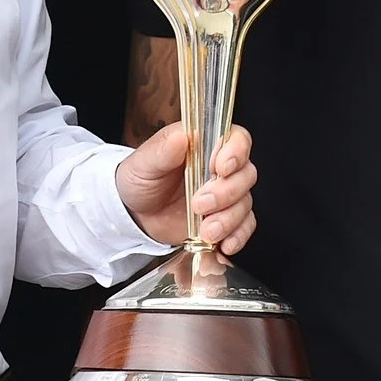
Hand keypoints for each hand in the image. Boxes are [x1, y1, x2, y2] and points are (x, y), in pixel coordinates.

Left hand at [114, 124, 256, 251]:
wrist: (135, 215)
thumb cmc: (140, 180)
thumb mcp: (143, 163)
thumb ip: (163, 150)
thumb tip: (181, 137)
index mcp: (204, 145)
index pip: (237, 139)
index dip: (236, 152)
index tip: (221, 168)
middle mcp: (220, 168)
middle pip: (245, 174)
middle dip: (226, 193)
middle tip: (199, 204)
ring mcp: (225, 195)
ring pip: (245, 203)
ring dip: (229, 219)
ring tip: (206, 230)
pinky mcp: (224, 219)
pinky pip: (244, 226)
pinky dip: (238, 236)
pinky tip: (223, 244)